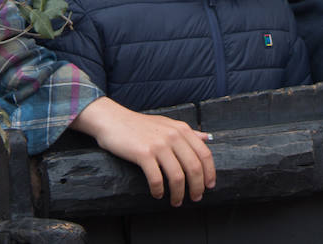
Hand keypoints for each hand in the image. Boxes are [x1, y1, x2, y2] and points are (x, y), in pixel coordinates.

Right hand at [72, 97, 214, 205]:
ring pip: (177, 176)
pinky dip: (159, 190)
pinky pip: (156, 178)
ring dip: (179, 194)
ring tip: (176, 202)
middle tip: (195, 198)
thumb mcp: (167, 124)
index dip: (209, 173)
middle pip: (194, 167)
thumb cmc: (140, 125)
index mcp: (182, 129)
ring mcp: (158, 145)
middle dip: (197, 187)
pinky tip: (157, 194)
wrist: (113, 120)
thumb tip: (206, 139)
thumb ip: (187, 133)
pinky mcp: (143, 154)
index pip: (204, 154)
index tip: (209, 186)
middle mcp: (173, 136)